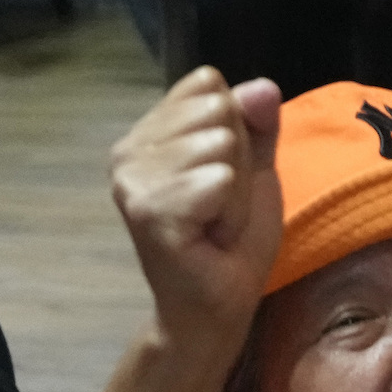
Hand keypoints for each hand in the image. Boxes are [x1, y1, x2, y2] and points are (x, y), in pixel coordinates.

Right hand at [109, 67, 283, 344]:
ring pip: (221, 144)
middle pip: (217, 108)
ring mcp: (133, 181)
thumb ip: (257, 124)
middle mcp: (128, 150)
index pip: (208, 83)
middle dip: (237, 161)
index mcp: (147, 134)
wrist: (217, 308)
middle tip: (218, 208)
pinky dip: (231, 213)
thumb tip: (263, 86)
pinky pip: (220, 180)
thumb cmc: (231, 242)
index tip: (220, 179)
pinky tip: (209, 238)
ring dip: (236, 194)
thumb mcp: (255, 169)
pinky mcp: (149, 211)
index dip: (234, 129)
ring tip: (214, 224)